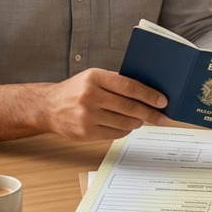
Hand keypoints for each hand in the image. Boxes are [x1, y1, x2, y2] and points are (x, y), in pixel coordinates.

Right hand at [36, 68, 168, 141]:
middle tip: (162, 116)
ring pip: (124, 122)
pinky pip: (115, 134)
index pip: (129, 86)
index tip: (162, 101)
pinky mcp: (86, 133)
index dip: (149, 94)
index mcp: (94, 78)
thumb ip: (116, 82)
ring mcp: (87, 116)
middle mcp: (90, 96)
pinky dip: (126, 130)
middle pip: (129, 107)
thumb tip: (147, 90)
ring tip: (143, 119)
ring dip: (138, 122)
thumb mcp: (93, 77)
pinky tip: (128, 126)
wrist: (49, 107)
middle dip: (150, 112)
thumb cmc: (76, 90)